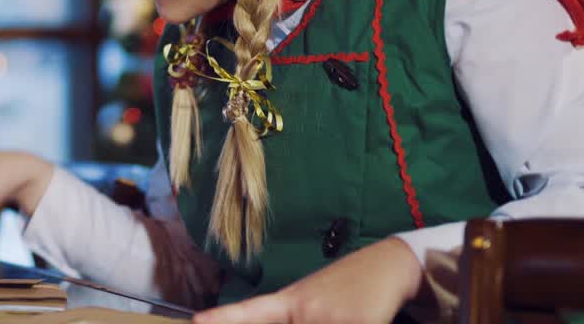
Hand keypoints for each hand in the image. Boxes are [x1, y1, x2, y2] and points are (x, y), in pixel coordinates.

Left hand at [193, 238, 422, 323]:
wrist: (386, 265)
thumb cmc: (347, 288)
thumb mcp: (314, 300)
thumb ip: (297, 315)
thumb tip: (292, 317)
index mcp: (289, 300)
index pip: (251, 312)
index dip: (223, 319)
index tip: (197, 322)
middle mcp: (303, 307)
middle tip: (322, 314)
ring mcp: (328, 316)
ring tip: (345, 314)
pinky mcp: (356, 322)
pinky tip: (361, 318)